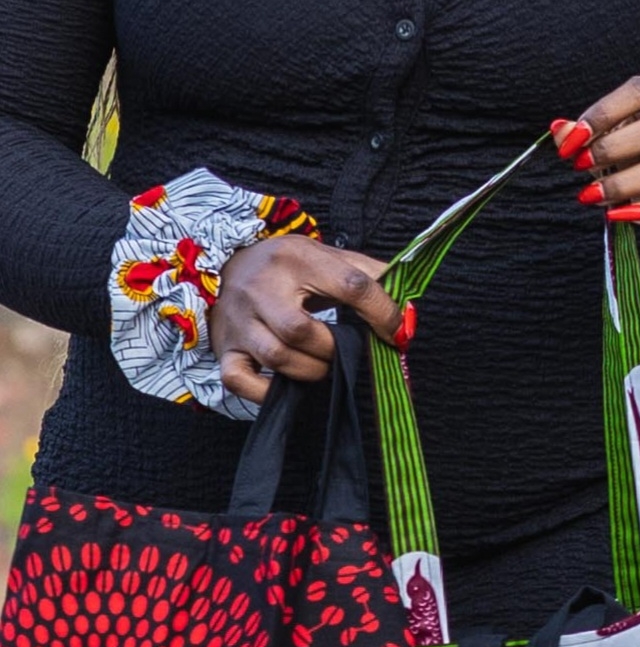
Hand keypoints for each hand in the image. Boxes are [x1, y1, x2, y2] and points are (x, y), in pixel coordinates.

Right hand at [211, 235, 404, 403]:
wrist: (229, 262)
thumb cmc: (289, 266)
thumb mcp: (329, 256)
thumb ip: (371, 276)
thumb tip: (408, 312)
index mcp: (297, 259)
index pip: (350, 286)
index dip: (382, 313)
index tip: (396, 332)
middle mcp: (261, 288)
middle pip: (301, 331)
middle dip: (334, 349)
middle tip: (344, 350)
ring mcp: (239, 320)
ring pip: (277, 356)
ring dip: (311, 370)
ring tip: (322, 363)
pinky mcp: (225, 346)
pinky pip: (239, 379)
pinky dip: (266, 390)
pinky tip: (285, 383)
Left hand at [563, 77, 639, 238]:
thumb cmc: (635, 155)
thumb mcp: (606, 138)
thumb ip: (582, 133)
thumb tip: (560, 129)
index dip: (606, 110)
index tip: (574, 138)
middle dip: (614, 147)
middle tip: (580, 165)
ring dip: (626, 182)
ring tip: (593, 195)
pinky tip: (622, 215)